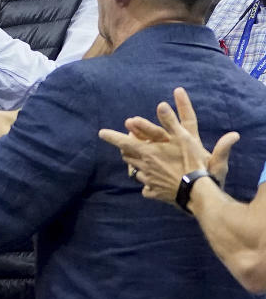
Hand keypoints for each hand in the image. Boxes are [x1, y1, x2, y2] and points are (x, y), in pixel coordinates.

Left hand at [98, 88, 236, 202]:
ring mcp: (148, 181)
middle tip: (128, 145)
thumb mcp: (183, 137)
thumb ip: (170, 121)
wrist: (197, 190)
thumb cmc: (191, 161)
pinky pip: (146, 188)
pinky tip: (153, 183)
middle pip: (127, 157)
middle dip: (126, 149)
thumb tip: (161, 104)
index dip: (112, 137)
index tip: (102, 133)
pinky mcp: (155, 193)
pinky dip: (147, 184)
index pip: (123, 142)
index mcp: (147, 152)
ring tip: (144, 162)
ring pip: (136, 171)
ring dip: (137, 165)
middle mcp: (144, 166)